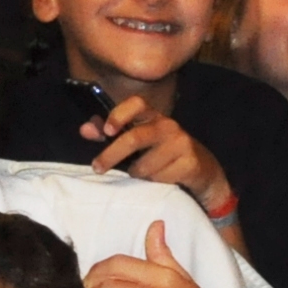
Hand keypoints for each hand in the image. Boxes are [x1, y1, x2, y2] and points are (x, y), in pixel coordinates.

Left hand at [88, 97, 234, 223]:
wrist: (203, 170)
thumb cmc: (163, 154)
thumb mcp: (138, 140)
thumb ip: (110, 133)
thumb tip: (84, 129)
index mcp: (153, 116)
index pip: (137, 103)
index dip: (120, 114)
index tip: (107, 130)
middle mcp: (168, 126)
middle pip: (134, 138)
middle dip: (111, 155)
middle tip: (97, 167)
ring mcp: (181, 143)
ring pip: (144, 166)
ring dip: (137, 174)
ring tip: (143, 174)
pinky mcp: (190, 163)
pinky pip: (159, 179)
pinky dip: (154, 184)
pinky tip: (161, 180)